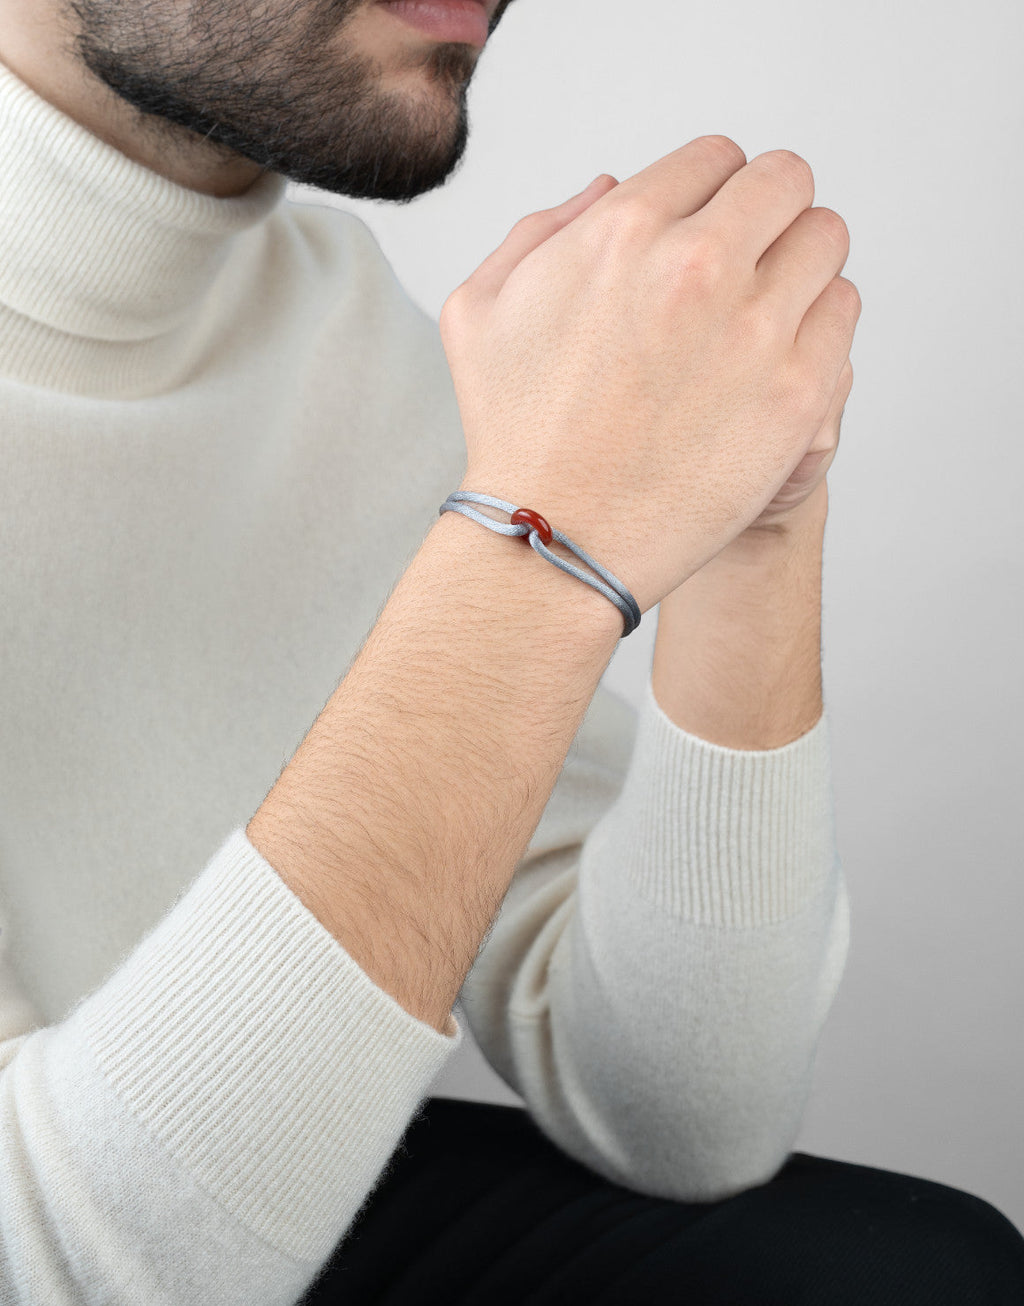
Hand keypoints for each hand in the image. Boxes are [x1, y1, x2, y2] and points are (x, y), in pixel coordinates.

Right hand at [439, 137, 860, 612]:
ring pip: (826, 240)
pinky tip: (777, 357)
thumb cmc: (513, 435)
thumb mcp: (481, 310)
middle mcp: (697, 266)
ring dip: (800, 264)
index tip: (707, 230)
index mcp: (623, 230)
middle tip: (749, 260)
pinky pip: (842, 312)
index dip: (712, 192)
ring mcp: (755, 331)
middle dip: (767, 212)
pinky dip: (819, 324)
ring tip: (764, 311)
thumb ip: (542, 229)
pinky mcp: (796, 394)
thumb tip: (611, 187)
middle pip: (785, 183)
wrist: (556, 539)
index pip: (717, 158)